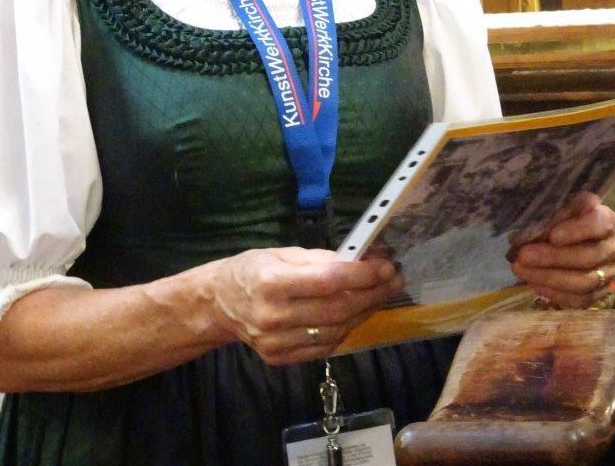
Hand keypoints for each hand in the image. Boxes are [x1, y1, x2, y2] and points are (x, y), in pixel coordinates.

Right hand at [210, 247, 402, 364]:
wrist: (219, 304)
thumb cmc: (251, 270)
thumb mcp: (281, 253)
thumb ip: (320, 259)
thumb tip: (361, 259)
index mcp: (270, 283)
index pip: (326, 281)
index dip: (361, 275)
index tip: (386, 265)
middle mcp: (272, 317)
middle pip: (335, 309)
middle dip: (371, 294)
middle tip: (395, 279)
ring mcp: (276, 343)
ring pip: (334, 331)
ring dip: (365, 312)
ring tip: (383, 294)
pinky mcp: (281, 359)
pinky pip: (324, 347)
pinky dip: (347, 330)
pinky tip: (359, 313)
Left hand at [509, 192, 614, 308]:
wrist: (563, 238)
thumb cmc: (558, 218)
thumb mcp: (556, 208)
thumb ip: (552, 212)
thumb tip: (537, 222)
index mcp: (606, 219)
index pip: (599, 224)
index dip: (576, 231)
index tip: (552, 236)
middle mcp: (612, 246)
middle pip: (588, 257)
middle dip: (553, 258)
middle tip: (524, 255)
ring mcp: (608, 272)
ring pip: (584, 282)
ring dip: (549, 277)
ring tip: (521, 269)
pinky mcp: (599, 292)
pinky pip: (579, 300)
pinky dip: (555, 292)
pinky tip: (533, 282)